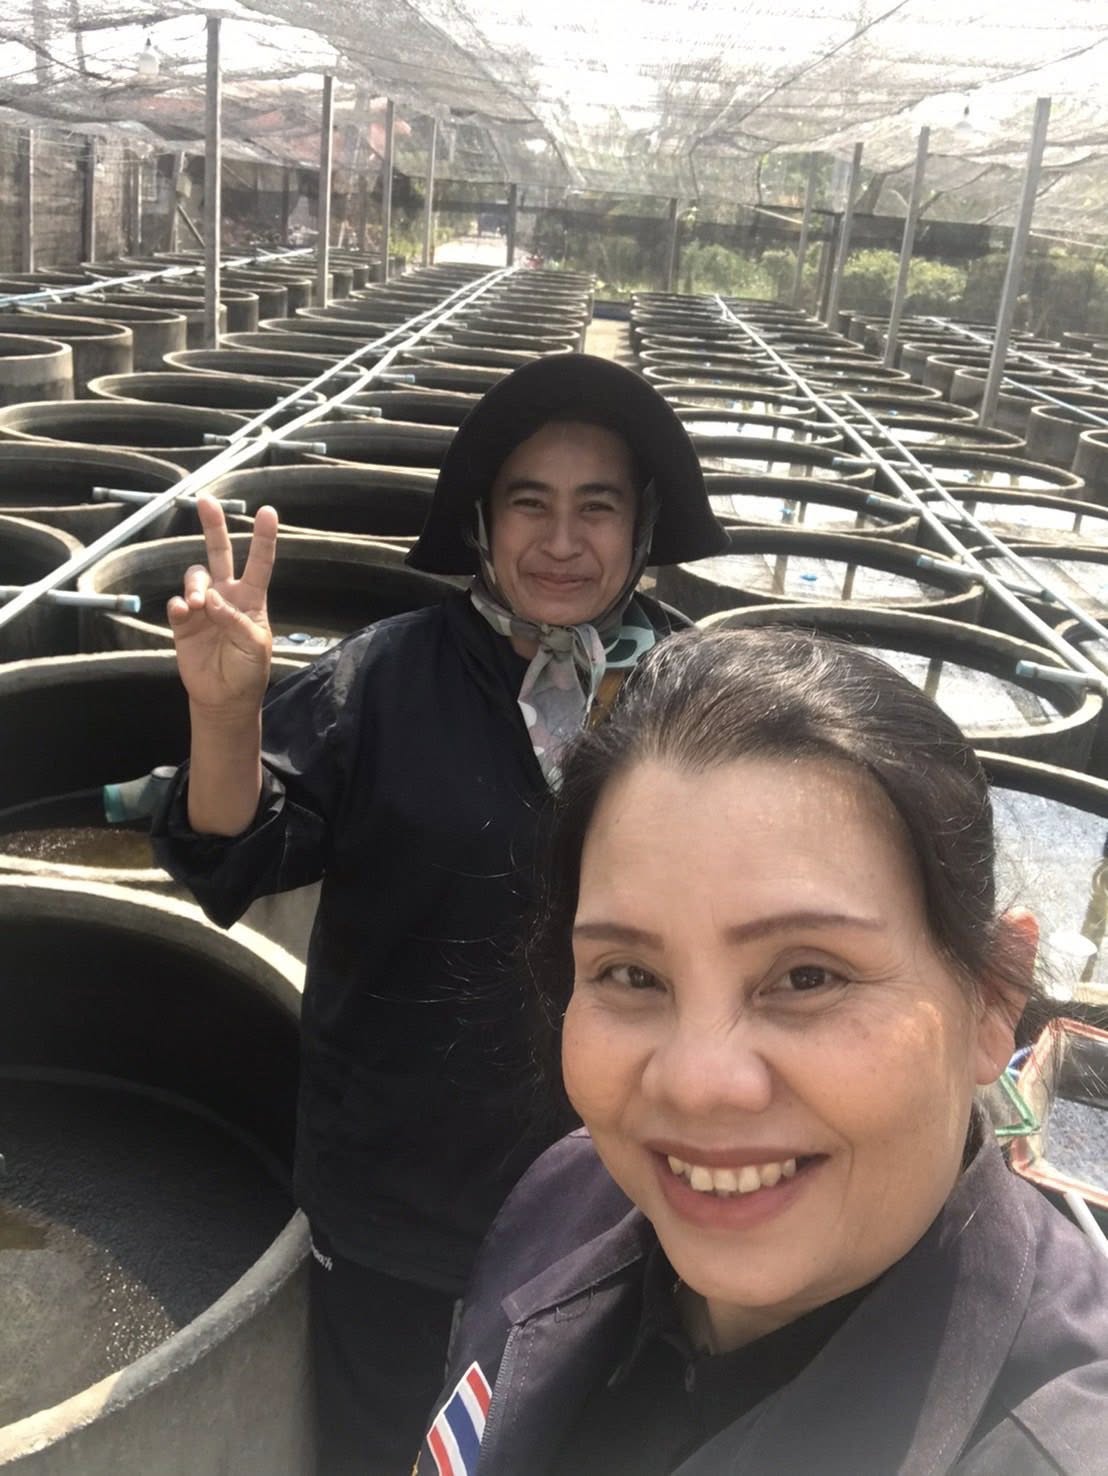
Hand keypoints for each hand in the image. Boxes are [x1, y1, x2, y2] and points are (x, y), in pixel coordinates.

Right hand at [167, 493, 277, 719]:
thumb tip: (210, 599)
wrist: (225, 698)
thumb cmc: (248, 670)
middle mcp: (226, 596)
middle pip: (219, 553)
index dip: (263, 538)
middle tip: (205, 500)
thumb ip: (235, 620)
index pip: (259, 563)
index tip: (268, 512)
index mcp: (251, 599)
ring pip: (195, 577)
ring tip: (197, 604)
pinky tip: (185, 612)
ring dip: (195, 585)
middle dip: (213, 526)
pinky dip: (179, 605)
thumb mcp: (254, 646)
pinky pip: (177, 604)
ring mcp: (203, 607)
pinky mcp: (183, 623)